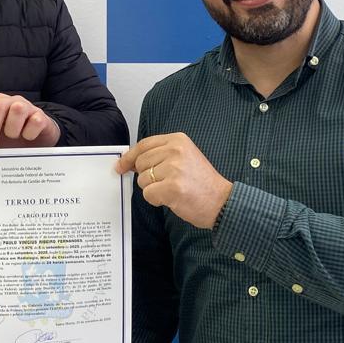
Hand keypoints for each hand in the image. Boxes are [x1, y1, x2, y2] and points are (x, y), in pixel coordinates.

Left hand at [0, 93, 60, 156]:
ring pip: (17, 109)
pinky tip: (29, 138)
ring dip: (12, 129)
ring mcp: (28, 107)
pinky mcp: (42, 116)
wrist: (40, 139)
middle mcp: (10, 102)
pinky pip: (35, 122)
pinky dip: (30, 133)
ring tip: (14, 138)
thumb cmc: (14, 139)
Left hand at [116, 133, 233, 228]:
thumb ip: (160, 155)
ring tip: (173, 190)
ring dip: (153, 189)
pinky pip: (148, 194)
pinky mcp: (172, 188)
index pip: (144, 145)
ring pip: (142, 180)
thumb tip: (129, 162)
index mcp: (178, 140)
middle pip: (140, 163)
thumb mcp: (184, 157)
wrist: (222, 202)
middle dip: (146, 176)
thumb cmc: (201, 183)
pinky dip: (156, 200)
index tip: (121, 166)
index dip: (130, 157)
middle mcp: (175, 150)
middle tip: (165, 183)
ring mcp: (174, 169)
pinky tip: (172, 199)